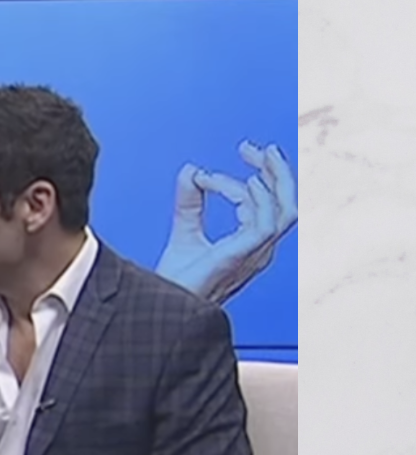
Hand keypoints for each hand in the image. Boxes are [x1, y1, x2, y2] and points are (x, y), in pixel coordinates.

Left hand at [155, 142, 296, 304]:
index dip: (250, 178)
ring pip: (285, 209)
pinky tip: (237, 183)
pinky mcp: (242, 256)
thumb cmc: (178, 280)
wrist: (166, 305)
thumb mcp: (185, 230)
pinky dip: (254, 198)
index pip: (269, 204)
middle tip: (253, 149)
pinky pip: (264, 223)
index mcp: (251, 243)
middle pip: (288, 203)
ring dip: (271, 177)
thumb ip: (190, 201)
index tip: (205, 173)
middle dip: (277, 171)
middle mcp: (260, 248)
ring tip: (249, 156)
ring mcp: (255, 253)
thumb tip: (190, 170)